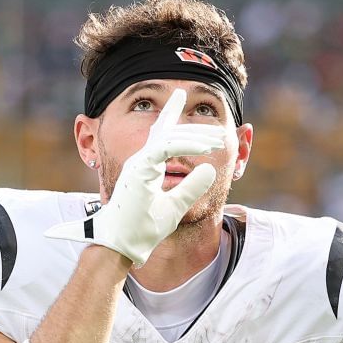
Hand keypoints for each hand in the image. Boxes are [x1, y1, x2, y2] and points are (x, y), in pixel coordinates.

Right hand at [48, 89, 220, 266]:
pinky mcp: (139, 169)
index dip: (171, 115)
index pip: (162, 136)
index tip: (183, 97)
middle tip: (219, 130)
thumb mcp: (176, 206)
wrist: (123, 245)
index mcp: (146, 167)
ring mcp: (138, 163)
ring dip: (196, 137)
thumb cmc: (143, 229)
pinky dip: (187, 146)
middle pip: (168, 132)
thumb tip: (211, 170)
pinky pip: (166, 148)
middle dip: (194, 129)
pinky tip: (205, 148)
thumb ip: (191, 188)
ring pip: (170, 137)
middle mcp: (141, 161)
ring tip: (217, 140)